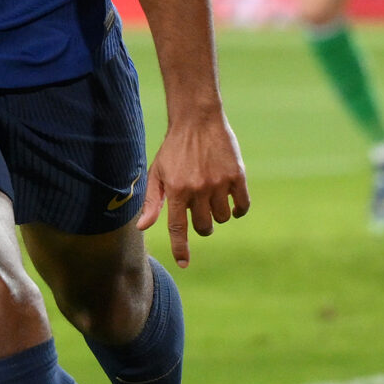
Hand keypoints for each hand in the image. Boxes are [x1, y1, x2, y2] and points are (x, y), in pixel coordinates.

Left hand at [137, 108, 249, 268]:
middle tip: (199, 212)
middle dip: (202, 226)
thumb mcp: (157, 172)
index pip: (177, 228)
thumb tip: (142, 227)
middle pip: (204, 226)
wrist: (197, 120)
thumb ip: (151, 201)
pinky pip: (242, 206)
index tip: (184, 263)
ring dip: (218, 215)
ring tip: (212, 199)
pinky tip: (232, 205)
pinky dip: (238, 210)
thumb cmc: (173, 148)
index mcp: (176, 190)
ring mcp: (219, 183)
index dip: (181, 248)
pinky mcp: (237, 175)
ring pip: (223, 217)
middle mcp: (198, 189)